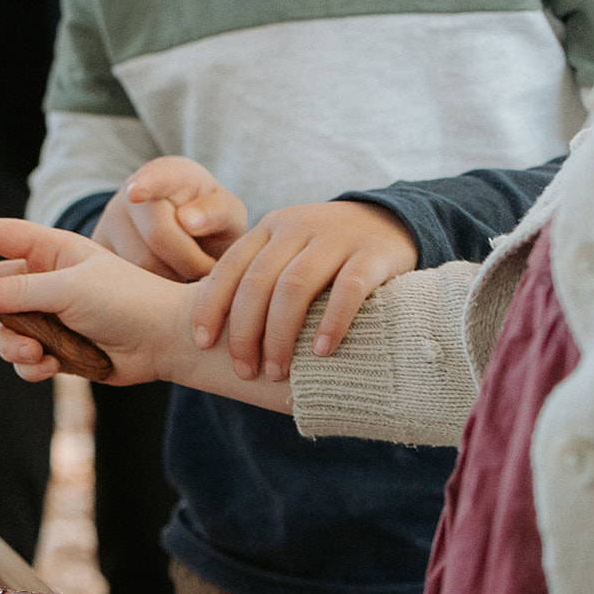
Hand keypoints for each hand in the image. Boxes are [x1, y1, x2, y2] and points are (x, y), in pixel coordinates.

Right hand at [0, 218, 190, 386]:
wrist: (165, 341)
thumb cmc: (127, 301)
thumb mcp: (72, 288)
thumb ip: (22, 291)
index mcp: (52, 251)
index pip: (0, 237)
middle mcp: (47, 281)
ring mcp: (50, 316)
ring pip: (5, 331)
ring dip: (12, 345)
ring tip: (36, 353)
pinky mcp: (57, 349)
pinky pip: (25, 359)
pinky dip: (32, 365)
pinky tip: (51, 366)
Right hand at [93, 157, 247, 279]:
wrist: (179, 234)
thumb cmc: (208, 220)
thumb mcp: (225, 212)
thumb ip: (217, 212)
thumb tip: (187, 221)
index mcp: (166, 174)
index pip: (157, 178)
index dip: (146, 186)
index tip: (136, 194)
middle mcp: (129, 194)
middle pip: (158, 236)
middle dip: (191, 261)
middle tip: (207, 269)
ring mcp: (109, 224)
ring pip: (140, 266)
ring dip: (171, 280)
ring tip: (184, 273)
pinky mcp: (95, 256)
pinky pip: (122, 285)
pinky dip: (148, 293)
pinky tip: (161, 285)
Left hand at [192, 201, 418, 379]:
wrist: (390, 222)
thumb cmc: (325, 252)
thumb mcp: (287, 250)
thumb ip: (256, 276)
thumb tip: (212, 327)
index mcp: (270, 228)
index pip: (230, 266)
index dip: (212, 305)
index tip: (202, 342)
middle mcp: (298, 228)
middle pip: (260, 281)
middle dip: (246, 330)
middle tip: (245, 369)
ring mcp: (336, 239)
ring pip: (296, 286)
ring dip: (281, 334)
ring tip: (277, 371)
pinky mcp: (372, 255)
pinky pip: (348, 289)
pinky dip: (332, 322)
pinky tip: (322, 352)